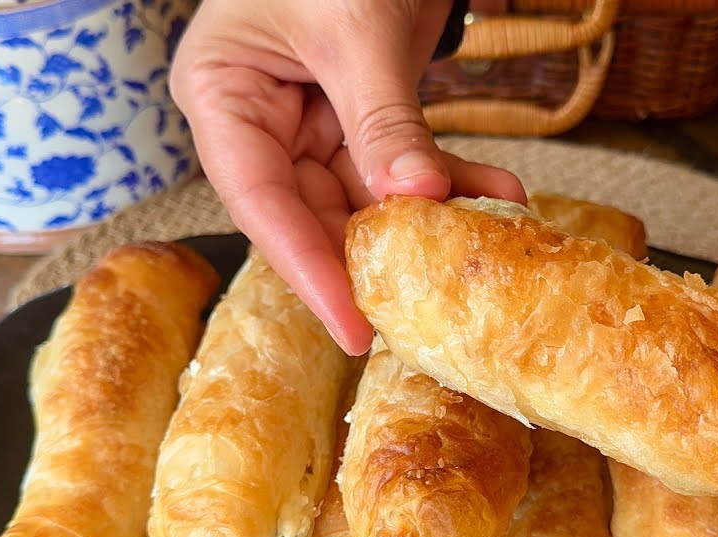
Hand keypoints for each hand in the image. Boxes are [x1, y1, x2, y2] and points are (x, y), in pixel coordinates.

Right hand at [171, 0, 525, 354]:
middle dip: (377, 251)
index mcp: (222, 94)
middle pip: (312, 211)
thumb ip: (381, 118)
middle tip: (428, 299)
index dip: (306, 267)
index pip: (258, 201)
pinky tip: (496, 194)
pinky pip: (401, 162)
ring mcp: (310, 118)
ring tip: (484, 232)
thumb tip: (414, 198)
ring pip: (366, 195)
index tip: (352, 327)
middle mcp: (257, 116)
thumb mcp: (354, 29)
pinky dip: (448, 178)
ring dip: (428, 215)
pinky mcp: (360, 113)